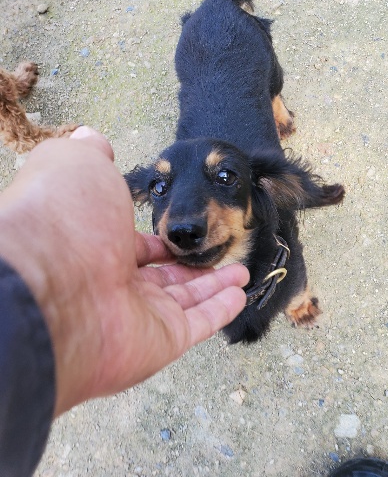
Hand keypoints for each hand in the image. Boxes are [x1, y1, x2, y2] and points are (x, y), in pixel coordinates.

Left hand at [0, 127, 248, 416]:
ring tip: (243, 271)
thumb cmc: (61, 221)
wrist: (49, 287)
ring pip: (189, 300)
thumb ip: (89, 153)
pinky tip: (240, 294)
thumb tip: (94, 139)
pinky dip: (222, 311)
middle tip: (220, 252)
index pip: (139, 250)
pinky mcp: (162, 343)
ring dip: (217, 285)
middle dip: (196, 265)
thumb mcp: (73, 165)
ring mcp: (140, 318)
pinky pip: (200, 325)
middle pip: (167, 277)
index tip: (187, 231)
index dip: (165, 240)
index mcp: (97, 248)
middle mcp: (116, 287)